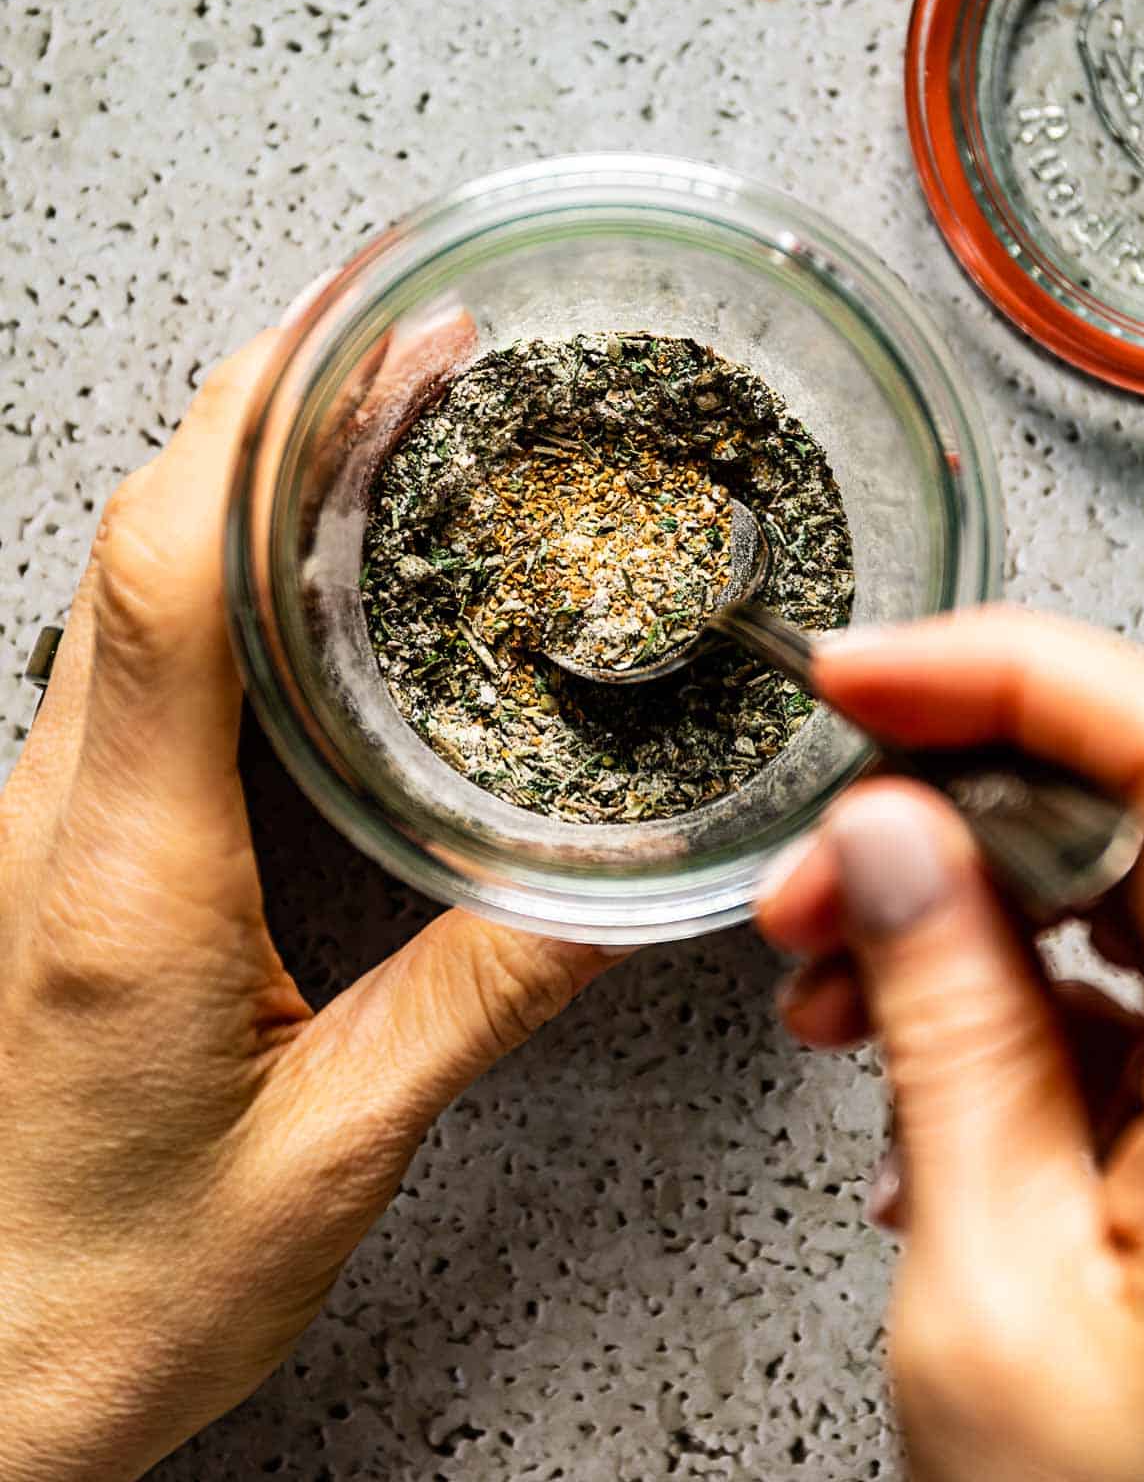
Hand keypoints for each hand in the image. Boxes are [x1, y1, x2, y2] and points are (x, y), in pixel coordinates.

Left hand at [0, 332, 615, 1481]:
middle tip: (398, 345)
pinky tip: (294, 569)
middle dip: (265, 411)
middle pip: (140, 543)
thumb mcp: (335, 1149)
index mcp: (125, 873)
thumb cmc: (114, 1288)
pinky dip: (214, 570)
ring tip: (367, 420)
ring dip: (236, 478)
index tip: (349, 330)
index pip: (167, 577)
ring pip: (123, 589)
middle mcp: (61, 818)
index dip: (252, 424)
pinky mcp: (58, 851)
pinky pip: (127, 661)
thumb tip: (612, 891)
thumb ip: (478, 1000)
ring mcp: (45, 826)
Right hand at [757, 609, 1143, 1481]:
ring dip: (963, 914)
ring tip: (836, 996)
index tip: (865, 679)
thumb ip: (946, 1030)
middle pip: (1143, 806)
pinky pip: (1135, 992)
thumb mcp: (992, 1291)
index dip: (1010, 675)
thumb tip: (887, 836)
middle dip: (948, 814)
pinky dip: (1011, 1001)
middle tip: (814, 879)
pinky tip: (916, 1075)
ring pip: (1126, 893)